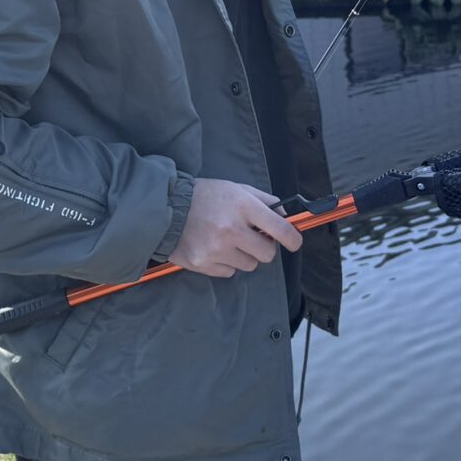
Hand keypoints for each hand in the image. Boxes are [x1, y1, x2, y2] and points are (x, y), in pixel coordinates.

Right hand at [168, 178, 302, 277]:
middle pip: (267, 253)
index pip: (280, 229)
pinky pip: (229, 272)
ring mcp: (216, 249)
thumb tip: (285, 219)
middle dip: (264, 247)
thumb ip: (263, 201)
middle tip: (252, 238)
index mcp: (242, 206)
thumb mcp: (236, 188)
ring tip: (227, 241)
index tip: (294, 243)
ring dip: (244, 256)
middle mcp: (231, 229)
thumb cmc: (204, 196)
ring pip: (249, 265)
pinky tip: (214, 248)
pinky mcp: (203, 264)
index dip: (293, 239)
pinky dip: (226, 263)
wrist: (166, 208)